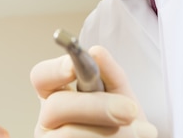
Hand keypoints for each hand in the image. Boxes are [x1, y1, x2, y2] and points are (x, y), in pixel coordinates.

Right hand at [30, 45, 156, 137]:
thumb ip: (110, 74)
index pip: (42, 76)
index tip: (74, 68)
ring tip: (139, 132)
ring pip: (69, 134)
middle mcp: (49, 118)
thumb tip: (96, 52)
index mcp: (58, 93)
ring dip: (111, 132)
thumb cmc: (124, 122)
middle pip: (56, 106)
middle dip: (96, 107)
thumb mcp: (121, 96)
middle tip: (128, 110)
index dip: (55, 70)